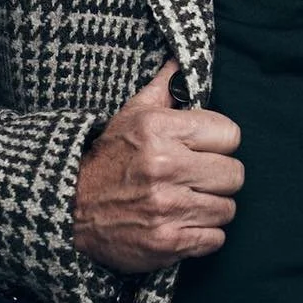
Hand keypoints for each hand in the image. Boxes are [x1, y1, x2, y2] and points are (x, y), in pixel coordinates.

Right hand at [72, 60, 243, 272]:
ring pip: (228, 209)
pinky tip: (182, 224)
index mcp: (159, 130)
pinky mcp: (167, 242)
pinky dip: (203, 236)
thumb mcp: (130, 116)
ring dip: (211, 208)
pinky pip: (215, 239)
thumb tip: (184, 60)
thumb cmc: (107, 160)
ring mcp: (166, 207)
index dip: (219, 143)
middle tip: (196, 179)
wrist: (68, 210)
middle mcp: (164, 167)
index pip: (231, 134)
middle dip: (218, 178)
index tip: (204, 149)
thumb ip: (163, 89)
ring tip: (186, 202)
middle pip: (235, 174)